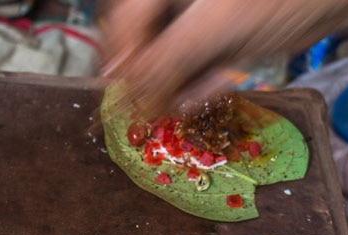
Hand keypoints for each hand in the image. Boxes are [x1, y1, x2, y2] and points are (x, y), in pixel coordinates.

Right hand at [99, 0, 347, 116]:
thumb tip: (123, 94)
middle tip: (156, 106)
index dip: (123, 58)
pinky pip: (196, 63)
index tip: (125, 96)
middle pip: (142, 37)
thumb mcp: (216, 27)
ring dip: (173, 83)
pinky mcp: (224, 35)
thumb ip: (166, 59)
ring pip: (169, 54)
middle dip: (148, 74)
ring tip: (185, 103)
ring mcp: (201, 15)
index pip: (126, 17)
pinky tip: (206, 93)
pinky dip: (198, 82)